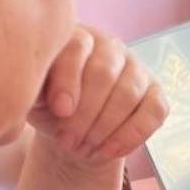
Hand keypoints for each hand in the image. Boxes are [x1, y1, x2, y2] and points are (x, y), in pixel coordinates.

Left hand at [27, 24, 166, 167]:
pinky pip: (154, 111)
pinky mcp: (155, 93)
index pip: (77, 47)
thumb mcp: (33, 96)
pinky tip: (109, 151)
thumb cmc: (50, 107)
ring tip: (83, 149)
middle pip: (104, 74)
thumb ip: (36, 88)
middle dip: (85, 113)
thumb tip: (51, 98)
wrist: (72, 130)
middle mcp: (110, 47)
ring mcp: (136, 68)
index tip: (60, 110)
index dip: (69, 80)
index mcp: (77, 38)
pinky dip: (132, 134)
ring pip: (128, 93)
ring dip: (104, 127)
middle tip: (67, 140)